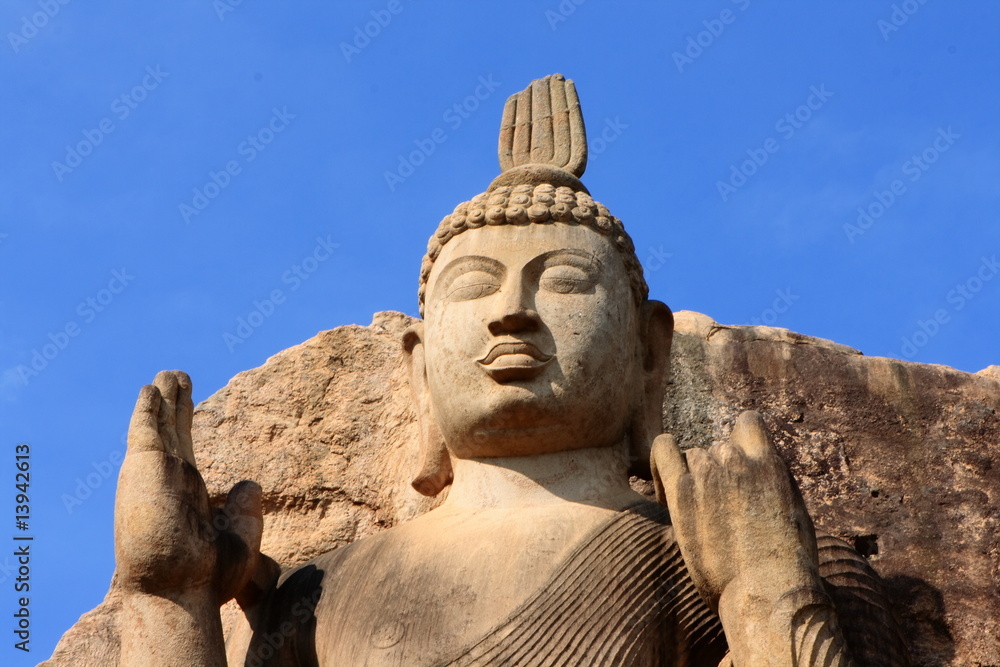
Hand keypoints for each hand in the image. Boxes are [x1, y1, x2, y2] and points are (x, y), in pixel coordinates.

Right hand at [114, 370, 262, 603]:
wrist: (181, 590)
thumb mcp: (239, 533)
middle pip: (170, 431)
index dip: (185, 422)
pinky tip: (151, 388)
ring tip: (168, 373)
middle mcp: (167, 480)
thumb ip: (245, 506)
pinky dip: (147, 408)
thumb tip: (251, 482)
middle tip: (177, 375)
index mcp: (186, 493)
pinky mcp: (143, 469)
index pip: (184, 448)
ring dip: (162, 398)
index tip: (187, 401)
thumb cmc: (208, 574)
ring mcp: (153, 474)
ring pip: (158, 425)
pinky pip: (145, 431)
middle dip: (174, 403)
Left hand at [651, 411, 820, 612]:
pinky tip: (668, 473)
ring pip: (695, 456)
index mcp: (768, 460)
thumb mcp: (793, 506)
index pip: (748, 423)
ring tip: (706, 513)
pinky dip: (664, 454)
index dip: (745, 442)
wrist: (765, 590)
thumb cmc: (786, 559)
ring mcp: (706, 475)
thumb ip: (772, 476)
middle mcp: (734, 460)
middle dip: (724, 471)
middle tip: (728, 509)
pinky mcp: (681, 495)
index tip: (744, 464)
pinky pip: (664, 451)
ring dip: (699, 476)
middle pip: (719, 448)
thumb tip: (757, 460)